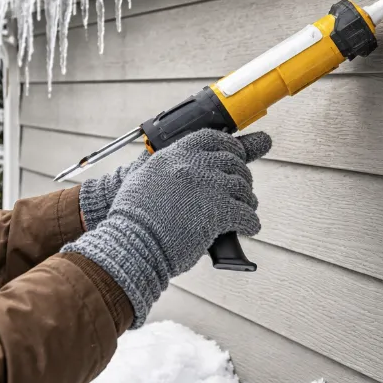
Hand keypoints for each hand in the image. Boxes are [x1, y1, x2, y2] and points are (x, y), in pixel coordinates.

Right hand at [62, 129, 271, 327]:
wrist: (131, 244)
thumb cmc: (132, 218)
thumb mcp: (141, 178)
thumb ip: (160, 165)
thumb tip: (169, 161)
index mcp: (175, 154)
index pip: (212, 138)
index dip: (229, 146)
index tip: (237, 154)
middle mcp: (193, 165)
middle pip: (232, 162)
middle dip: (241, 175)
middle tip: (243, 189)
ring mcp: (208, 187)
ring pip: (242, 187)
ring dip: (248, 199)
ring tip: (247, 208)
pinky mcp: (218, 212)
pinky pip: (246, 213)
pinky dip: (250, 222)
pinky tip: (250, 228)